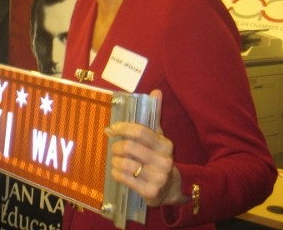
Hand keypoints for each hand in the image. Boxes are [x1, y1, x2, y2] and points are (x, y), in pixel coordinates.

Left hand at [104, 90, 185, 206]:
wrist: (171, 188)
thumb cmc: (158, 157)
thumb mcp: (159, 136)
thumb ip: (155, 114)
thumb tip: (156, 91)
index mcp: (165, 144)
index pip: (139, 131)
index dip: (121, 128)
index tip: (111, 129)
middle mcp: (164, 161)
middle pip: (128, 147)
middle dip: (116, 146)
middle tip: (114, 148)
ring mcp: (158, 178)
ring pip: (124, 163)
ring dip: (114, 161)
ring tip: (116, 160)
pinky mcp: (150, 192)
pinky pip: (123, 178)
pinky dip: (116, 173)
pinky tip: (118, 171)